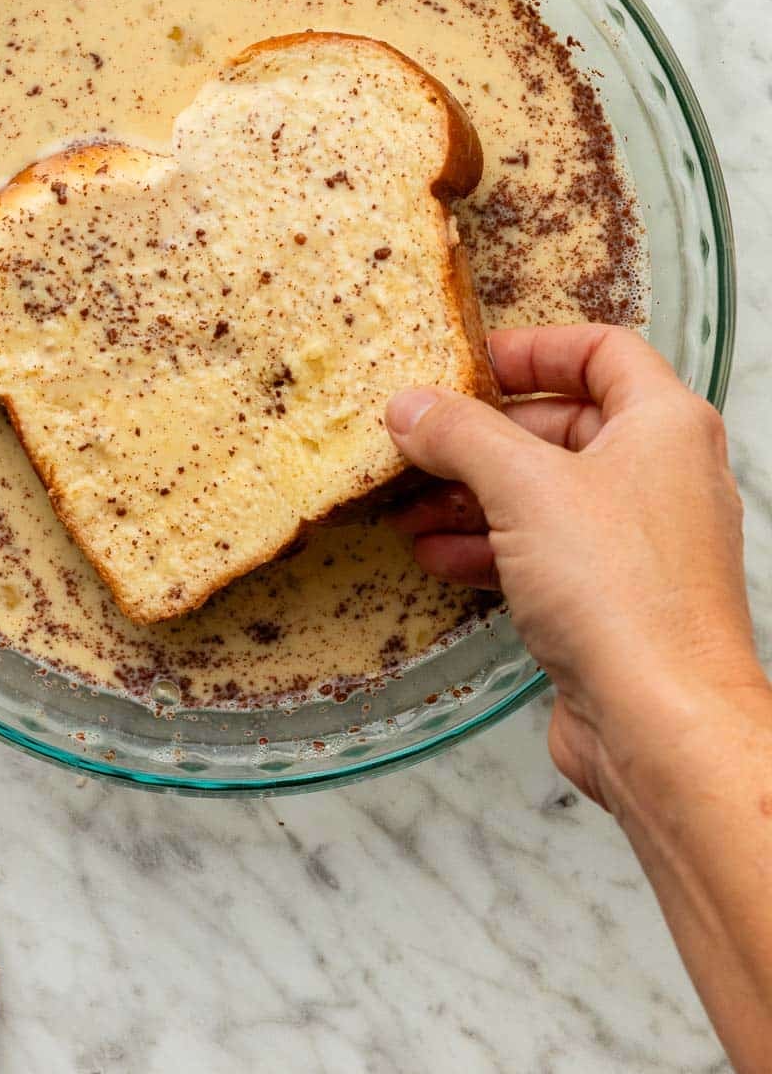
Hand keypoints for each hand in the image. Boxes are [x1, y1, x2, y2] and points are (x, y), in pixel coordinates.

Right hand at [384, 325, 761, 807]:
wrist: (663, 724)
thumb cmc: (626, 598)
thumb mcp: (524, 488)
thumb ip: (461, 435)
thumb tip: (414, 406)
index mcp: (664, 425)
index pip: (601, 351)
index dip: (533, 349)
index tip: (470, 364)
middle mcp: (661, 475)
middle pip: (562, 425)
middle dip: (483, 436)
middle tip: (421, 439)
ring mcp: (639, 541)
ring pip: (545, 494)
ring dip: (473, 496)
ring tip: (410, 506)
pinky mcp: (613, 599)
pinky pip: (543, 551)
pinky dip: (489, 547)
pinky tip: (437, 557)